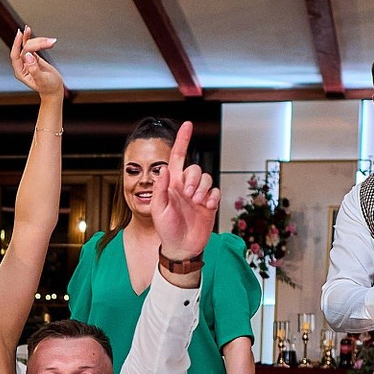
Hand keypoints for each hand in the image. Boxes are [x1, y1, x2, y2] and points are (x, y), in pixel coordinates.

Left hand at [9, 28, 63, 97]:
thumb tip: (28, 56)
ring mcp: (26, 60)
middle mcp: (22, 65)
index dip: (17, 44)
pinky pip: (30, 45)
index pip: (15, 55)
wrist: (54, 89)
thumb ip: (34, 69)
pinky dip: (31, 38)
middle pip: (25, 49)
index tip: (20, 34)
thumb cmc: (49, 87)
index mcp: (20, 72)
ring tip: (52, 42)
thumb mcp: (42, 80)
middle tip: (50, 42)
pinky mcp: (32, 57)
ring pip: (29, 45)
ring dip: (40, 41)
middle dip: (37, 44)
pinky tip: (28, 30)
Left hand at [153, 121, 218, 262]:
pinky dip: (213, 197)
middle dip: (194, 178)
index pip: (177, 157)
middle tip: (188, 195)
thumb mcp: (158, 209)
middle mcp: (186, 186)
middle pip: (195, 168)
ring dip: (202, 189)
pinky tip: (207, 207)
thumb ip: (161, 188)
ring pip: (206, 178)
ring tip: (196, 202)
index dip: (183, 140)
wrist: (181, 247)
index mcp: (172, 184)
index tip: (188, 125)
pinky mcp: (209, 204)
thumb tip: (164, 169)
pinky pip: (215, 192)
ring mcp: (198, 195)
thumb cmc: (166, 229)